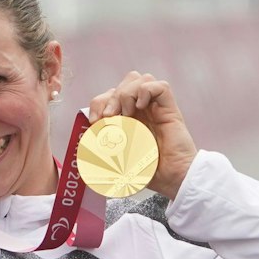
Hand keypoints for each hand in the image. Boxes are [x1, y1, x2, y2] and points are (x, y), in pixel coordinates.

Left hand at [89, 71, 198, 198]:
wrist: (172, 179)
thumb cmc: (149, 172)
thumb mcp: (117, 161)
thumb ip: (102, 151)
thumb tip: (86, 142)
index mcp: (128, 118)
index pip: (110, 95)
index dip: (98, 102)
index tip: (94, 120)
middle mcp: (142, 110)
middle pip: (124, 82)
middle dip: (111, 96)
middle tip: (110, 117)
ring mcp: (156, 108)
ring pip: (139, 79)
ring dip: (127, 93)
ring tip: (127, 114)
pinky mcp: (170, 110)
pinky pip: (161, 86)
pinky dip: (147, 91)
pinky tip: (141, 107)